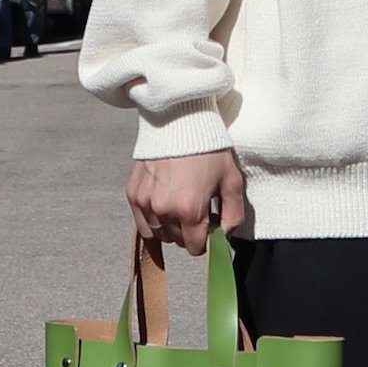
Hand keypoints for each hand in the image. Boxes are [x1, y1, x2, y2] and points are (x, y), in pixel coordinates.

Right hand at [126, 150, 246, 255]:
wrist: (179, 118)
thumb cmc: (208, 148)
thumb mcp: (232, 181)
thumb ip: (234, 215)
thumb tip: (225, 236)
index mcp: (190, 210)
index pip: (195, 248)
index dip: (205, 240)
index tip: (209, 223)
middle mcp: (163, 210)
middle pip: (177, 242)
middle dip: (189, 232)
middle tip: (196, 209)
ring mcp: (145, 203)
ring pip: (159, 235)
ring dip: (171, 228)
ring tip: (179, 205)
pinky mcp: (133, 193)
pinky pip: (142, 224)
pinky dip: (153, 221)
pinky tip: (163, 205)